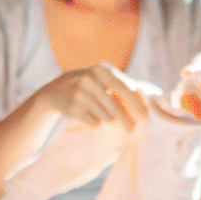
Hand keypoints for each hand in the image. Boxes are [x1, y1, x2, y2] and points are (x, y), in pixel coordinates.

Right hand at [33, 63, 148, 129]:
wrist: (54, 91)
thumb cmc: (87, 84)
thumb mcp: (100, 78)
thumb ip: (120, 86)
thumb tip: (144, 103)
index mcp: (100, 70)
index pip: (124, 88)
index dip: (137, 104)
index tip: (145, 117)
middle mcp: (89, 80)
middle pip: (116, 107)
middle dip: (126, 120)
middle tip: (131, 129)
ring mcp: (79, 94)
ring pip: (106, 117)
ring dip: (107, 118)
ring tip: (99, 111)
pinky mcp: (73, 109)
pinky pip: (95, 123)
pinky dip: (95, 122)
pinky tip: (87, 114)